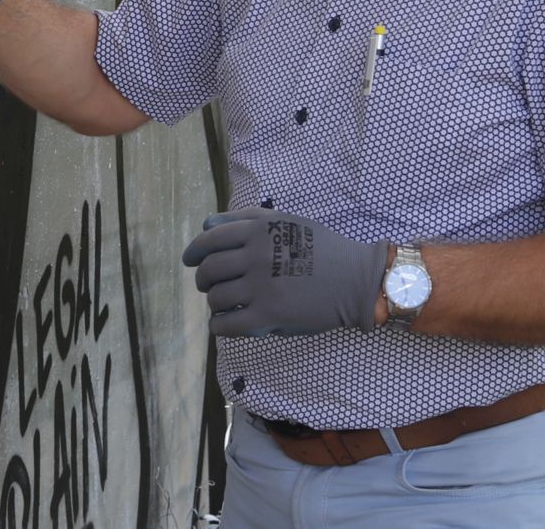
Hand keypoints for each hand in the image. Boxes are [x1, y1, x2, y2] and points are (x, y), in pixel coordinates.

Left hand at [181, 210, 386, 337]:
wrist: (355, 279)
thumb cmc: (321, 247)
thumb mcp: (285, 221)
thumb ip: (244, 219)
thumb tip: (206, 225)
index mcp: (258, 231)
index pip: (209, 240)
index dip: (194, 252)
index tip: (189, 261)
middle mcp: (256, 256)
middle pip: (209, 270)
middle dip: (203, 280)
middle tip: (209, 285)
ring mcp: (261, 288)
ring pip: (215, 298)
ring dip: (214, 302)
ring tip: (224, 304)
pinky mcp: (269, 317)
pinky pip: (226, 325)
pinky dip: (218, 326)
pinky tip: (224, 324)